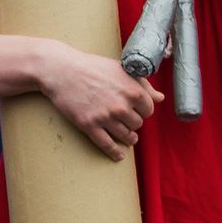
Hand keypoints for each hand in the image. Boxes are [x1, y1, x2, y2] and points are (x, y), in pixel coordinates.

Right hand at [39, 45, 162, 160]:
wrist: (61, 71)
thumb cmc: (91, 67)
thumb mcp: (120, 69)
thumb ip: (143, 84)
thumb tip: (160, 98)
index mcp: (133, 91)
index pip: (148, 110)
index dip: (143, 110)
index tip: (136, 110)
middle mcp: (121, 106)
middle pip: (137, 124)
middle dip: (133, 122)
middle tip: (126, 120)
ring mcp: (105, 117)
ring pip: (126, 136)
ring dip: (128, 138)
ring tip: (128, 138)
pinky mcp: (89, 126)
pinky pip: (107, 144)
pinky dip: (114, 152)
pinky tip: (119, 155)